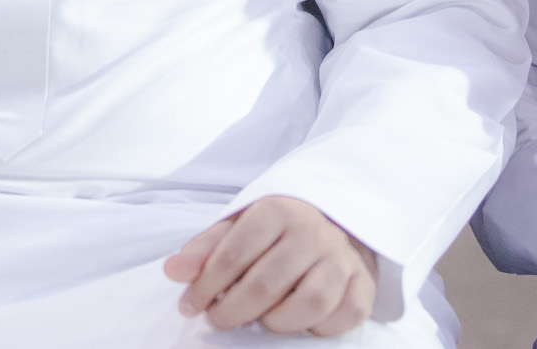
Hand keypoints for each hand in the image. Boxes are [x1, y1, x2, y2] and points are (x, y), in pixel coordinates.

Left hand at [163, 195, 376, 335]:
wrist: (338, 222)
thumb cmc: (279, 232)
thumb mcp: (240, 228)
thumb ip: (207, 249)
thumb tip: (172, 270)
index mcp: (279, 211)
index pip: (232, 255)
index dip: (204, 287)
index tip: (190, 305)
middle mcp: (314, 231)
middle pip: (265, 286)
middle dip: (232, 312)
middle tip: (219, 319)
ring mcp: (342, 258)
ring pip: (309, 304)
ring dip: (277, 322)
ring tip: (261, 319)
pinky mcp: (364, 283)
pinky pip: (344, 316)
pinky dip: (319, 327)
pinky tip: (300, 320)